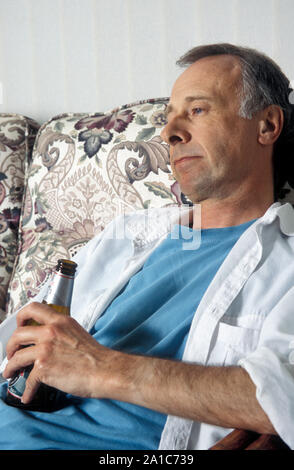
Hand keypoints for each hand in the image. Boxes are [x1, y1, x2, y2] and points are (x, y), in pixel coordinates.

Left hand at [2, 302, 119, 403]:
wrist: (104, 370)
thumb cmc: (95, 356)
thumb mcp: (77, 333)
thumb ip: (61, 333)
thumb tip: (48, 343)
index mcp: (60, 321)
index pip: (33, 309)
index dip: (21, 317)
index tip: (19, 325)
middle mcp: (50, 332)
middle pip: (18, 334)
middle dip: (10, 346)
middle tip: (12, 353)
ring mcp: (45, 349)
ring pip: (16, 357)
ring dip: (10, 367)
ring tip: (11, 373)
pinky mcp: (43, 367)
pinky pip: (28, 381)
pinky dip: (27, 391)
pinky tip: (28, 395)